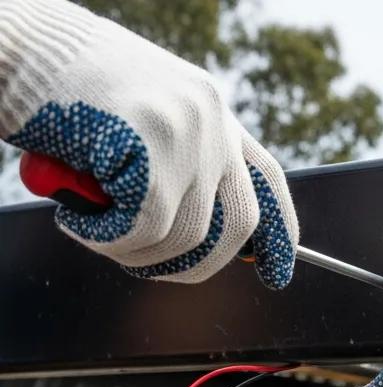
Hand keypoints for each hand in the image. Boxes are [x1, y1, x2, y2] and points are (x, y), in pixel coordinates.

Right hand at [0, 0, 297, 287]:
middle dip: (197, 264)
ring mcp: (187, 132)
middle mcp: (212, 119)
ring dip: (135, 253)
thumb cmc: (60, 87)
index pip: (267, 181)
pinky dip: (107, 240)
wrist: (14, 41)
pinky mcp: (152, 147)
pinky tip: (76, 219)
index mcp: (214, 111)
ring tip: (91, 228)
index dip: (280, 235)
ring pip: (185, 236)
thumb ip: (179, 165)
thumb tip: (202, 239)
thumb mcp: (140, 121)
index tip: (276, 272)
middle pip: (237, 225)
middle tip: (146, 265)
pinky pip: (144, 229)